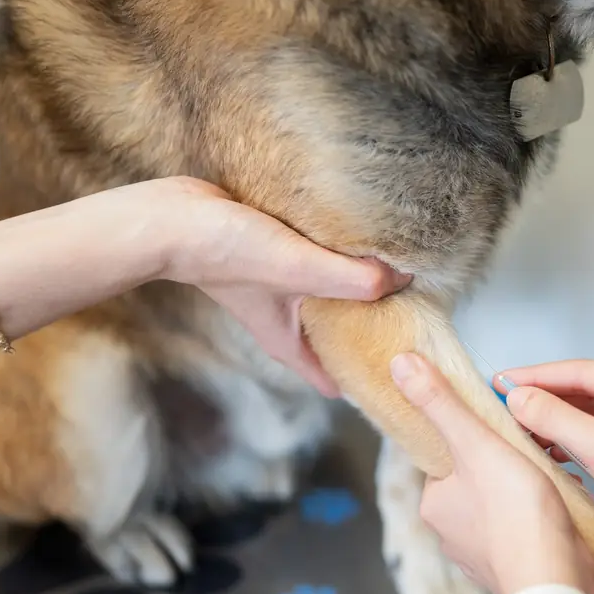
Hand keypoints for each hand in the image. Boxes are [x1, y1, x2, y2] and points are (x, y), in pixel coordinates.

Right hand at [125, 177, 410, 396]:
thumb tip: (402, 278)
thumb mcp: (298, 270)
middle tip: (420, 317)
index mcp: (290, 343)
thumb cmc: (226, 252)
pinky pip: (321, 264)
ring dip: (361, 289)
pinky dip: (341, 259)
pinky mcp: (279, 255)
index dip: (369, 378)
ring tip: (405, 277)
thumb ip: (351, 279)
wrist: (173, 216)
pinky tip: (366, 243)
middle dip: (376, 328)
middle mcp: (288, 321)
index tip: (406, 369)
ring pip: (333, 297)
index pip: (337, 378)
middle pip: (341, 336)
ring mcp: (282, 289)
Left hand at [390, 352, 593, 593]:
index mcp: (434, 503)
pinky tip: (559, 506)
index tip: (503, 428)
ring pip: (503, 504)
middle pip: (478, 477)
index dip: (476, 435)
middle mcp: (451, 532)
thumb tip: (400, 365)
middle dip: (507, 462)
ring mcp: (482, 553)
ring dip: (527, 489)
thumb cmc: (518, 516)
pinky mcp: (514, 566)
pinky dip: (540, 516)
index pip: (447, 454)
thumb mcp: (477, 444)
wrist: (555, 582)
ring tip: (552, 475)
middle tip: (535, 449)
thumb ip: (441, 404)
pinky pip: (524, 528)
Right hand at [496, 360, 593, 593]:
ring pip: (590, 417)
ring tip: (517, 428)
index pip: (588, 372)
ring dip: (555, 423)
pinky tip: (546, 451)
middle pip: (588, 392)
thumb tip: (517, 396)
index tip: (500, 379)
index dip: (540, 376)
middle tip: (501, 402)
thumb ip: (558, 419)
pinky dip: (570, 444)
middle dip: (546, 399)